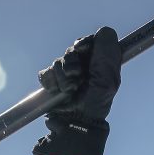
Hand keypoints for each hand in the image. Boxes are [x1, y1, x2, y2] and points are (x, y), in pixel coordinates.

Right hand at [33, 26, 121, 154]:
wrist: (73, 124)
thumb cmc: (94, 106)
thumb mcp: (106, 80)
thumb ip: (107, 55)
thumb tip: (104, 30)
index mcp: (99, 65)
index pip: (90, 41)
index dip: (85, 44)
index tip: (82, 50)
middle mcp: (84, 68)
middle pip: (73, 50)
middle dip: (73, 63)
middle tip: (77, 78)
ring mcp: (66, 75)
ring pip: (58, 61)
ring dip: (62, 76)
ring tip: (69, 90)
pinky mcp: (52, 83)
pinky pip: (46, 73)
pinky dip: (50, 81)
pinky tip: (56, 91)